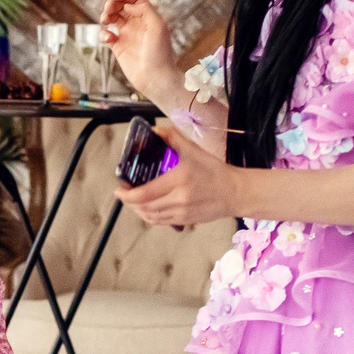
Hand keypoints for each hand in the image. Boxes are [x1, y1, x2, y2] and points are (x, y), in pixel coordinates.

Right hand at [102, 0, 176, 94]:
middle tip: (108, 9)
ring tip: (105, 20)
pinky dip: (104, 33)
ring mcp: (127, 35)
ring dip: (106, 15)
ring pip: (112, 18)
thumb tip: (129, 4)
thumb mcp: (158, 26)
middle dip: (112, 4)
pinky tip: (108, 38)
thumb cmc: (160, 53)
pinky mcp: (118, 48)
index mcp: (148, 17)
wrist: (155, 78)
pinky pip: (107, 35)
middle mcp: (137, 24)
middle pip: (121, 6)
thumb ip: (145, 10)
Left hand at [115, 122, 243, 228]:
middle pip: (144, 207)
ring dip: (137, 210)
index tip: (120, 189)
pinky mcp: (185, 221)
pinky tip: (145, 209)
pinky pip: (160, 222)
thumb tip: (155, 131)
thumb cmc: (215, 171)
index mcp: (179, 180)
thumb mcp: (194, 150)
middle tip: (123, 194)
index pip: (145, 192)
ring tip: (132, 201)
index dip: (128, 194)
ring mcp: (181, 212)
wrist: (234, 192)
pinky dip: (148, 216)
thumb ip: (173, 138)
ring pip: (150, 217)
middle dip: (129, 202)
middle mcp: (179, 199)